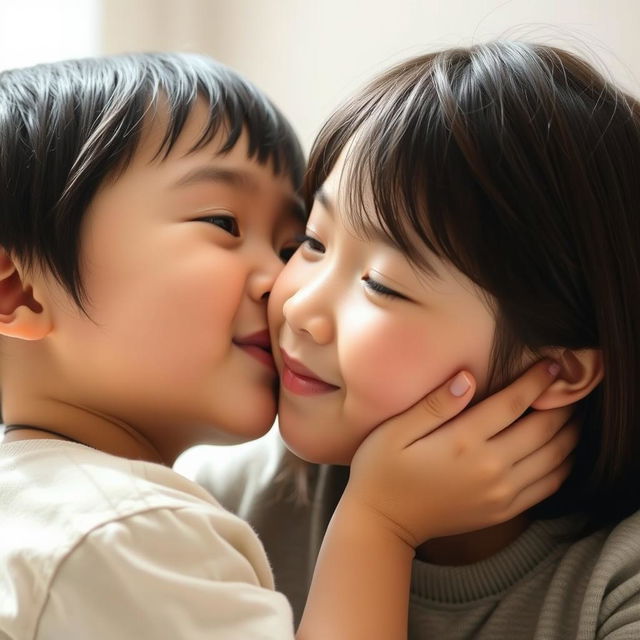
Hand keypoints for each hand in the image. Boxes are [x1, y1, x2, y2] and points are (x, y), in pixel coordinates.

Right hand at [343, 360, 576, 546]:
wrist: (383, 522)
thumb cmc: (381, 469)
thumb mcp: (396, 430)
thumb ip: (435, 404)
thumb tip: (468, 376)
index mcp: (462, 442)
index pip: (513, 403)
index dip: (537, 381)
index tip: (553, 363)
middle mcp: (490, 468)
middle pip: (543, 430)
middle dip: (561, 404)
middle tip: (570, 385)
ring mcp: (500, 493)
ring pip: (554, 458)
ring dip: (569, 432)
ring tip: (572, 412)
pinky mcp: (503, 510)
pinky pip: (548, 485)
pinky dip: (564, 464)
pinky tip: (563, 448)